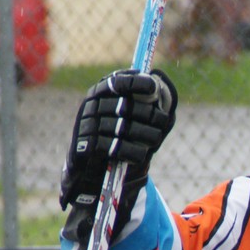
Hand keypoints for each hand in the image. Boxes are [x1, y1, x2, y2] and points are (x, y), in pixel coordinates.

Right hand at [59, 68, 177, 234]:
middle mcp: (91, 105)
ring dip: (145, 134)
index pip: (118, 81)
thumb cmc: (117, 137)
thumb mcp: (129, 117)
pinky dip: (132, 152)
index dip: (137, 83)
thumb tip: (161, 84)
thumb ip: (146, 102)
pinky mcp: (86, 146)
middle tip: (163, 123)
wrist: (92, 168)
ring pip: (123, 127)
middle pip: (125, 106)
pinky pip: (115, 147)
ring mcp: (87, 125)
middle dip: (149, 115)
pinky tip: (140, 155)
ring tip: (155, 140)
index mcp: (101, 92)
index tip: (153, 88)